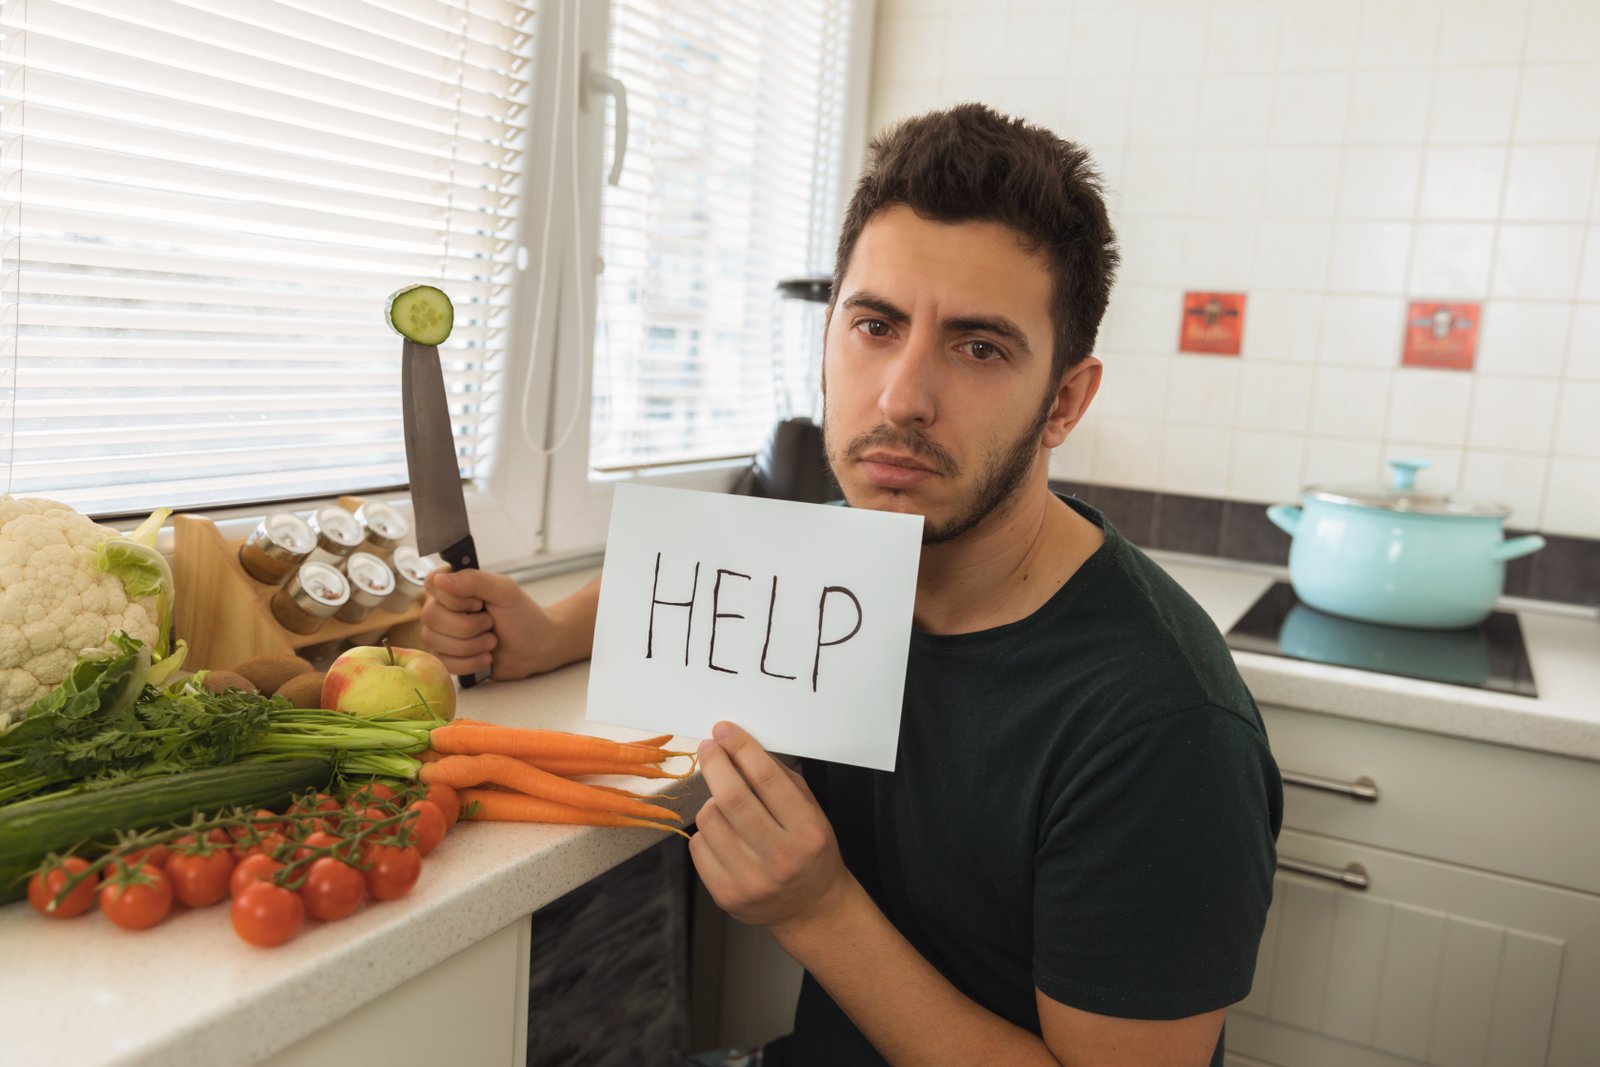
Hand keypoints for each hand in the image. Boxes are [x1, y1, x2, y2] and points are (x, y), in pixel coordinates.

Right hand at [420, 569, 561, 680]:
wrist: (535, 648)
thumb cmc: (522, 616)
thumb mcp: (505, 591)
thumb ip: (476, 580)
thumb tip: (442, 579)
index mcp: (455, 585)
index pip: (431, 582)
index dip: (453, 598)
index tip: (478, 604)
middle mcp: (443, 607)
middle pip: (430, 616)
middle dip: (467, 626)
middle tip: (490, 624)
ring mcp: (442, 633)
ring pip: (433, 641)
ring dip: (470, 646)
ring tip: (492, 641)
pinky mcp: (446, 656)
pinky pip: (442, 662)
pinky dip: (469, 663)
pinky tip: (486, 657)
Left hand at [690, 721, 851, 934]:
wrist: (810, 908)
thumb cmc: (809, 851)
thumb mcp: (810, 811)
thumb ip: (779, 780)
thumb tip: (738, 746)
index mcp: (807, 832)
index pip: (766, 779)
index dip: (741, 748)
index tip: (724, 731)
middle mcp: (780, 858)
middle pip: (732, 798)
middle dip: (715, 763)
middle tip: (708, 747)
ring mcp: (751, 880)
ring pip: (709, 819)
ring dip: (712, 802)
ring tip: (726, 806)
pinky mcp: (726, 895)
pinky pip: (698, 845)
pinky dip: (707, 832)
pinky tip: (724, 836)